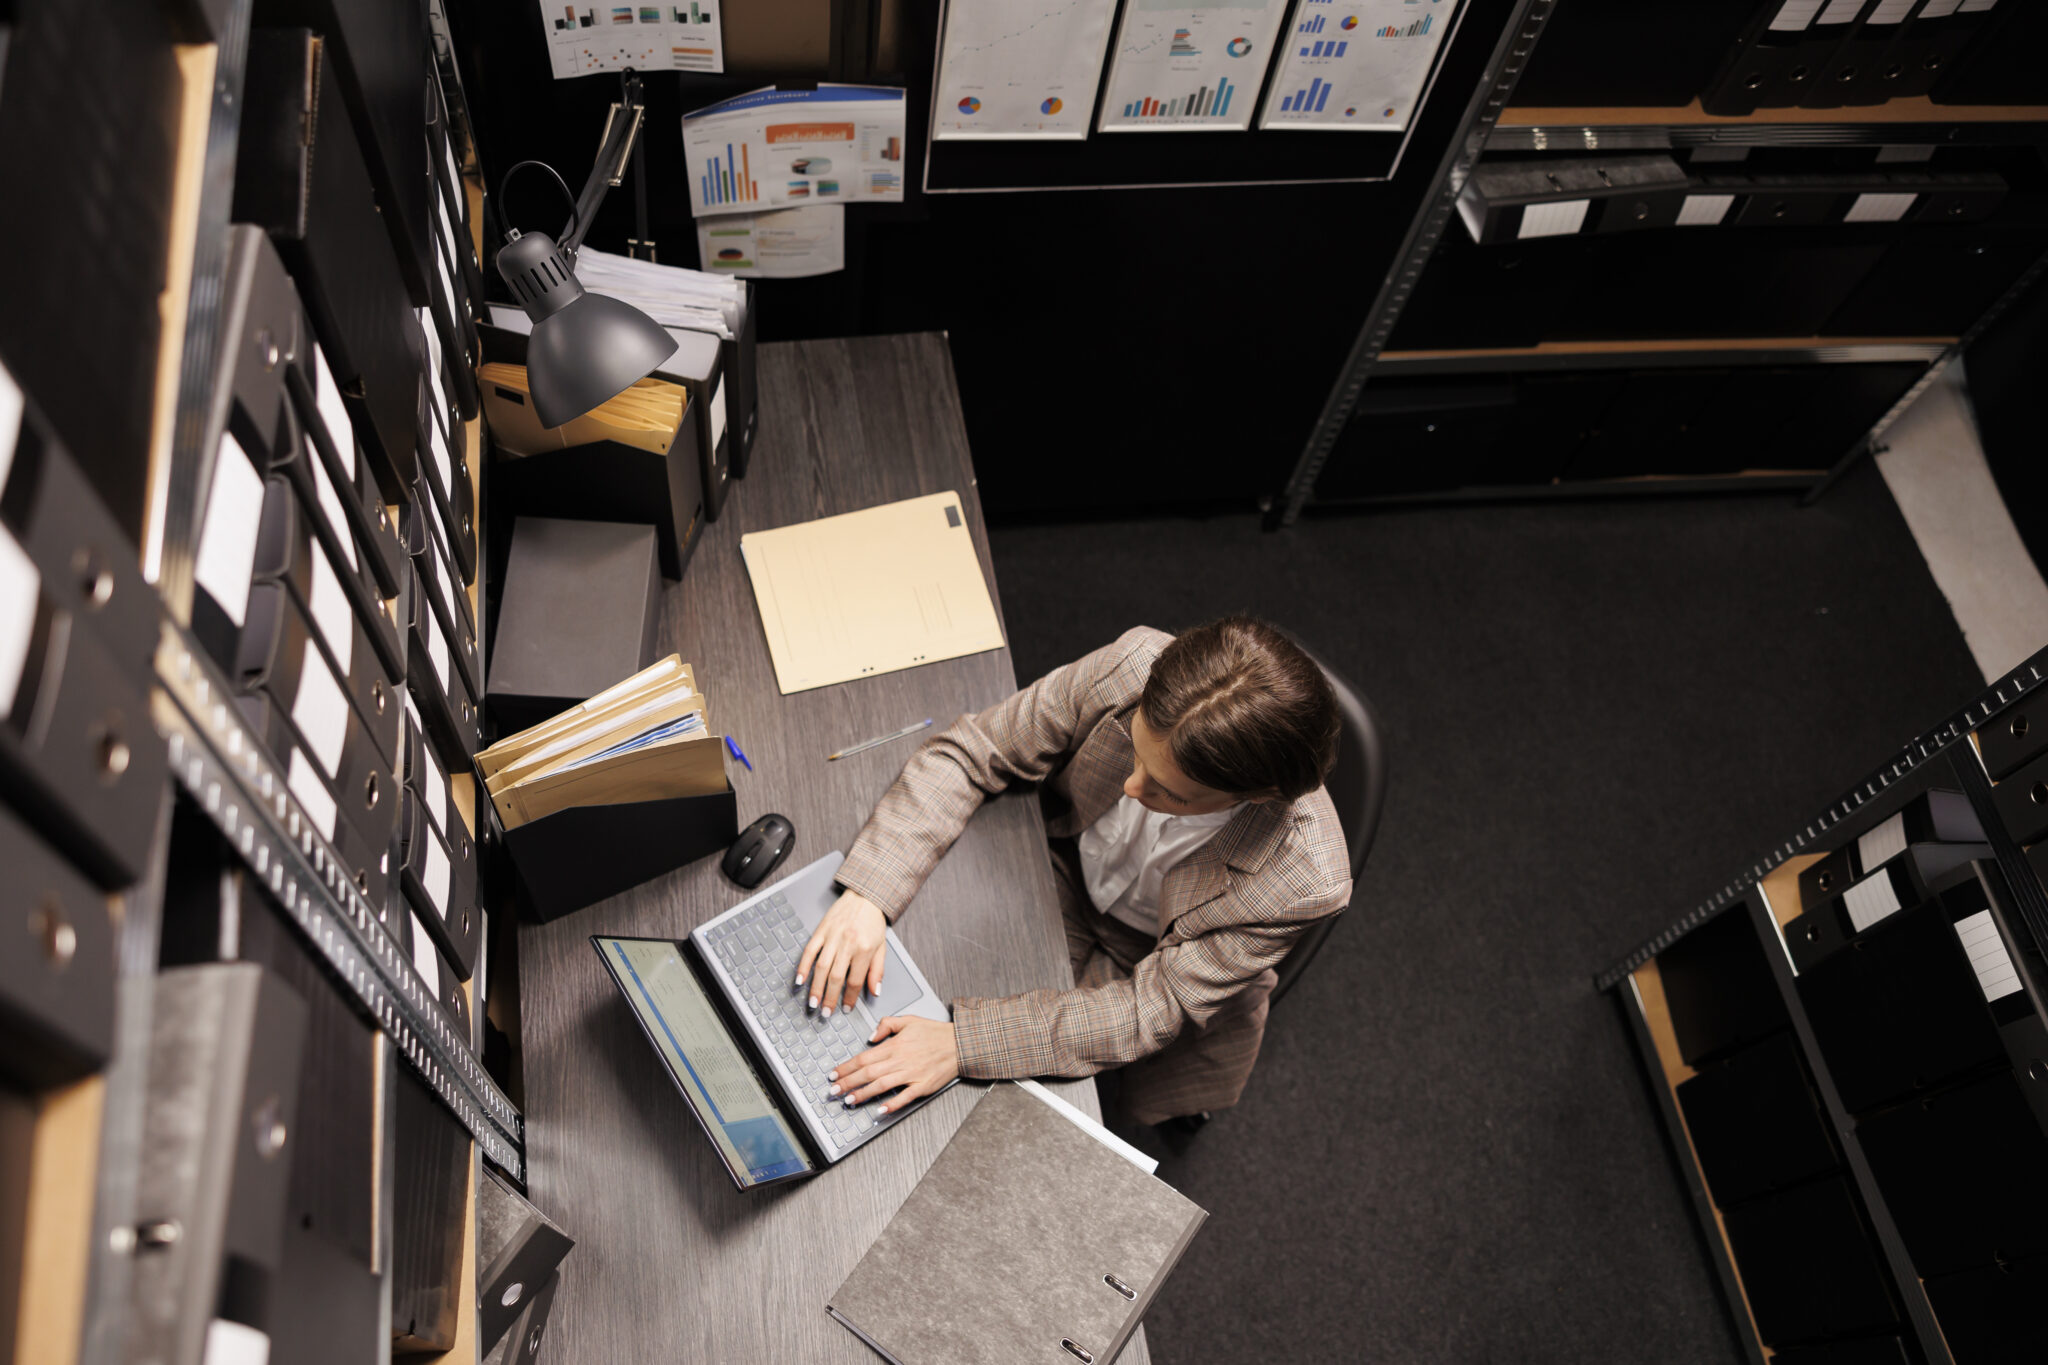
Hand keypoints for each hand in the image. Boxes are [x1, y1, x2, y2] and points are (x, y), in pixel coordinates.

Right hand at [795, 890, 886, 1016]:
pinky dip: (803, 966)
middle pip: (836, 977)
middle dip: (830, 998)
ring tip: (813, 1003)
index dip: (850, 997)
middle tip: (826, 1013)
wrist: (865, 895)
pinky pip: (809, 951)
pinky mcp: (821, 930)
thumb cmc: (873, 921)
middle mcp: (848, 944)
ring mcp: (832, 937)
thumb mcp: (882, 946)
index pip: (855, 980)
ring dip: (816, 988)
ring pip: (821, 967)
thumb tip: (874, 991)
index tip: (845, 1008)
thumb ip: (877, 971)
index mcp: (864, 949)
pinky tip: (799, 980)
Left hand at [830, 1017, 956, 1114]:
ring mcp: (911, 1075)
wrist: (961, 1043)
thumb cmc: (936, 1033)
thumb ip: (887, 1024)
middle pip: (867, 1073)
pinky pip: (904, 1097)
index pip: (864, 1057)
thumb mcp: (909, 1019)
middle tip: (833, 1091)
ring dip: (863, 1094)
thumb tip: (870, 1037)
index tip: (834, 1074)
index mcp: (895, 1045)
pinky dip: (891, 1104)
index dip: (846, 1067)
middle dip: (847, 1082)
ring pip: (881, 1085)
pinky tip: (880, 1110)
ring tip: (849, 1100)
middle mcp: (900, 1060)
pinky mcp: (922, 1086)